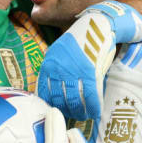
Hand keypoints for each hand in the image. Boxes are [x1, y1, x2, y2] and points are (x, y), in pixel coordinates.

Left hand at [37, 1, 141, 120]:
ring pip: (75, 100)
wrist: (97, 25)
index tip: (58, 112)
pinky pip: (90, 95)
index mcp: (48, 64)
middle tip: (73, 117)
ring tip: (84, 116)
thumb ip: (54, 69)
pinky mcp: (90, 72)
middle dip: (67, 111)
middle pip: (59, 99)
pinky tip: (96, 112)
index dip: (51, 106)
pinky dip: (94, 106)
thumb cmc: (79, 39)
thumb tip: (53, 90)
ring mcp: (73, 71)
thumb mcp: (59, 52)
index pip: (44, 92)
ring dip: (80, 111)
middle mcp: (58, 69)